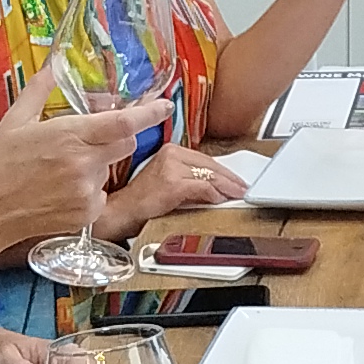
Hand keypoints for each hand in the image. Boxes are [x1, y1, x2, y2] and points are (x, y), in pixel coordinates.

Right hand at [0, 81, 170, 257]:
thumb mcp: (15, 119)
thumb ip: (40, 89)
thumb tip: (55, 64)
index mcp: (69, 135)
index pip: (123, 123)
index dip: (149, 113)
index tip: (166, 104)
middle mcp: (83, 164)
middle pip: (125, 144)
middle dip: (115, 137)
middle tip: (86, 140)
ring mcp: (87, 191)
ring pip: (111, 169)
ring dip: (97, 164)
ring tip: (62, 170)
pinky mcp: (87, 214)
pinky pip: (102, 194)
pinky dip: (90, 190)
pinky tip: (62, 190)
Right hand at [110, 142, 250, 229]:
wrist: (121, 212)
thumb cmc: (142, 200)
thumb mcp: (168, 181)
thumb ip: (189, 178)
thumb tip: (215, 185)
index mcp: (171, 151)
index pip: (205, 159)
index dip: (223, 170)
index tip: (235, 179)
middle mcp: (171, 154)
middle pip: (209, 165)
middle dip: (229, 178)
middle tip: (242, 188)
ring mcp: (171, 167)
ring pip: (209, 175)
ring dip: (226, 187)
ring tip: (237, 195)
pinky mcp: (173, 183)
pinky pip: (202, 187)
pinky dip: (214, 194)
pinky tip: (220, 200)